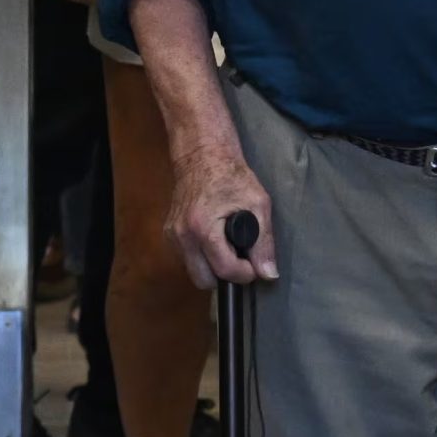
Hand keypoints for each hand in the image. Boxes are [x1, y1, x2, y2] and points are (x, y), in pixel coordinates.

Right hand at [166, 140, 277, 288]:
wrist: (202, 155)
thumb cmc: (231, 175)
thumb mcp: (258, 203)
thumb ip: (264, 241)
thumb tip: (268, 274)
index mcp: (203, 228)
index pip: (224, 270)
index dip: (244, 274)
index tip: (254, 266)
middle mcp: (182, 236)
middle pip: (203, 280)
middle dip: (225, 275)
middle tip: (240, 258)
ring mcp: (172, 235)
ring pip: (193, 272)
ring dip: (211, 266)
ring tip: (227, 246)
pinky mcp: (169, 234)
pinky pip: (187, 259)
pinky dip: (201, 256)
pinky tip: (213, 240)